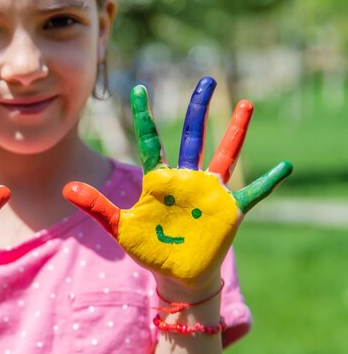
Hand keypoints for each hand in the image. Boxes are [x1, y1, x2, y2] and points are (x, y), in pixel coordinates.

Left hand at [64, 77, 291, 287]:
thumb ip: (97, 207)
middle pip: (192, 136)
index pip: (150, 141)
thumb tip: (67, 188)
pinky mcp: (228, 211)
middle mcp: (185, 179)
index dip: (145, 117)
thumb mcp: (120, 227)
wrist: (175, 273)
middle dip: (198, 108)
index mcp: (158, 181)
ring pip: (224, 154)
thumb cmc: (148, 248)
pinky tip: (285, 166)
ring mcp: (208, 192)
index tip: (138, 89)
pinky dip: (267, 182)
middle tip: (206, 79)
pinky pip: (252, 193)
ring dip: (235, 130)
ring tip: (246, 103)